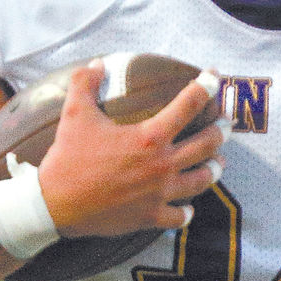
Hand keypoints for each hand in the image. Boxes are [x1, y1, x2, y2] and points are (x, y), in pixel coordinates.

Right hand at [37, 61, 226, 237]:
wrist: (54, 205)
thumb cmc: (67, 158)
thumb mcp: (74, 114)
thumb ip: (86, 82)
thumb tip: (99, 63)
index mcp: (149, 137)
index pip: (188, 105)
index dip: (206, 86)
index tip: (215, 77)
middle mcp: (162, 165)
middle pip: (207, 144)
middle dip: (221, 131)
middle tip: (225, 124)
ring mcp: (159, 194)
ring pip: (202, 180)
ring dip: (213, 169)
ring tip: (218, 163)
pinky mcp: (150, 217)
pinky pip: (179, 216)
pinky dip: (186, 212)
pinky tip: (188, 208)